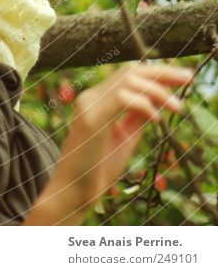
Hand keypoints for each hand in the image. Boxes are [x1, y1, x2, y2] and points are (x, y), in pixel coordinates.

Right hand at [48, 61, 194, 217]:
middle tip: (188, 77)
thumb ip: (136, 118)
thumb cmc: (97, 169)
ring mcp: (89, 105)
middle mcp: (91, 96)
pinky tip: (157, 118)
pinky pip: (121, 99)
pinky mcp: (91, 119)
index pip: (128, 75)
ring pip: (127, 80)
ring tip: (178, 106)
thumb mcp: (124, 138)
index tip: (181, 77)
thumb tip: (157, 104)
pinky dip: (144, 104)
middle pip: (130, 71)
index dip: (156, 73)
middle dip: (163, 73)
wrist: (73, 191)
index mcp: (98, 99)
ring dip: (158, 90)